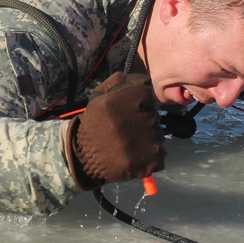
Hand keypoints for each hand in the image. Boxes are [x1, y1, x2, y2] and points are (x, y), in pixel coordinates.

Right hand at [66, 72, 165, 188]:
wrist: (84, 157)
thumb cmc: (94, 123)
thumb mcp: (99, 96)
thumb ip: (121, 81)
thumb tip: (145, 79)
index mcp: (124, 100)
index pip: (148, 96)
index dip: (140, 103)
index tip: (129, 112)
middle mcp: (139, 120)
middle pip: (155, 116)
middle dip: (144, 121)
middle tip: (127, 130)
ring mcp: (147, 143)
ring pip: (158, 136)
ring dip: (147, 139)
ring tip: (129, 144)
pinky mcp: (150, 162)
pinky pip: (160, 156)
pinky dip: (150, 157)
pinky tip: (134, 157)